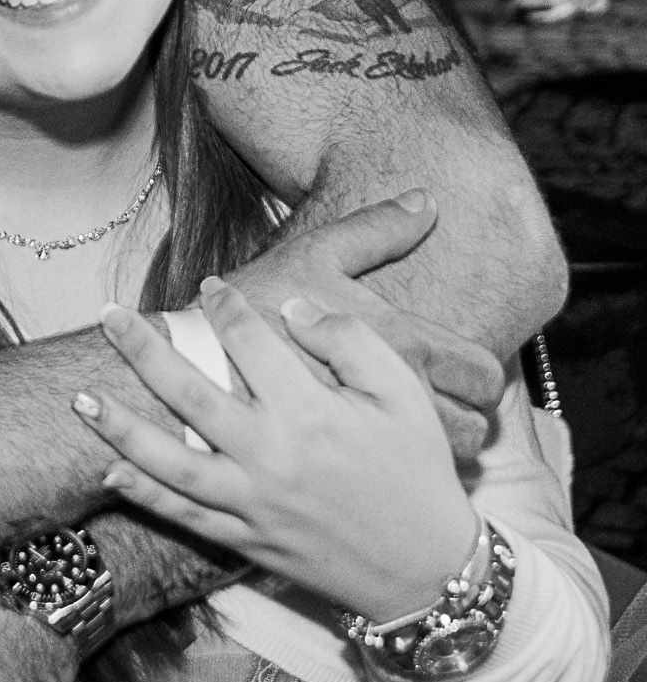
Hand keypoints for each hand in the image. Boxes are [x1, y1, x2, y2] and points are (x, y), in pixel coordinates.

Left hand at [79, 281, 481, 622]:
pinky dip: (144, 496)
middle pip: (192, 395)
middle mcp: (273, 457)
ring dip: (122, 428)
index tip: (207, 284)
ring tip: (79, 397)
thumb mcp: (405, 396)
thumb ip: (353, 342)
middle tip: (108, 315)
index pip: (252, 344)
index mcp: (313, 414)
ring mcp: (253, 503)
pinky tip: (107, 471)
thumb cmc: (418, 473)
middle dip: (144, 350)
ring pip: (172, 462)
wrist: (429, 571)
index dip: (225, 307)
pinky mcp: (245, 539)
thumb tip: (295, 308)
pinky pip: (184, 517)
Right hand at [227, 191, 503, 458]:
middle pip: (475, 430)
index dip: (481, 377)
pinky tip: (382, 457)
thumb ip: (375, 229)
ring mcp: (374, 442)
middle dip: (468, 420)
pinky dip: (403, 474)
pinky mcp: (347, 470)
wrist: (196, 363)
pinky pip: (400, 482)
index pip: (486, 375)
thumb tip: (425, 200)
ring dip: (439, 451)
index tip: (462, 376)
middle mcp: (401, 399)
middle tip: (443, 407)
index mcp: (405, 345)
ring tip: (414, 433)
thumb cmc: (255, 304)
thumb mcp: (314, 252)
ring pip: (442, 463)